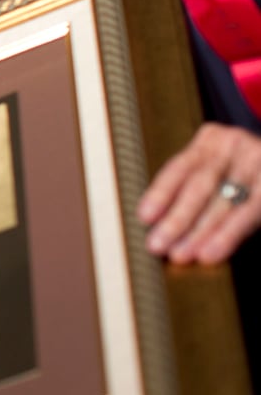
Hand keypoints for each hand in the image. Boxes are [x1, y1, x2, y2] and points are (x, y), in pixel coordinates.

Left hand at [137, 122, 260, 263]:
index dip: (161, 193)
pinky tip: (212, 252)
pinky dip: (228, 235)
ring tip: (181, 254)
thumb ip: (187, 188)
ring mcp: (257, 162)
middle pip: (201, 186)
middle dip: (177, 219)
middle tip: (157, 245)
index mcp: (210, 140)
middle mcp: (234, 146)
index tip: (144, 217)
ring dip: (200, 233)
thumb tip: (154, 223)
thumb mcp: (213, 170)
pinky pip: (249, 213)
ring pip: (225, 203)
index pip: (179, 167)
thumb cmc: (235, 175)